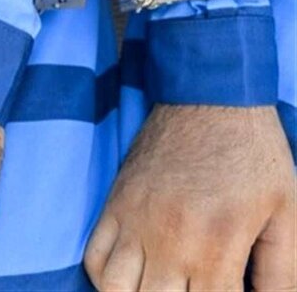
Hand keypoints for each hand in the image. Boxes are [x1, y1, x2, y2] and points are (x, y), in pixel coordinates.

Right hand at [84, 105, 295, 290]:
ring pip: (114, 290)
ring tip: (156, 289)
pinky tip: (128, 275)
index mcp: (216, 244)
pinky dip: (104, 276)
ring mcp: (135, 222)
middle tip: (190, 288)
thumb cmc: (251, 152)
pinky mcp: (116, 205)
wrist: (207, 98)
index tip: (222, 291)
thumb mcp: (287, 209)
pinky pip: (94, 256)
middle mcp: (169, 240)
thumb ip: (282, 269)